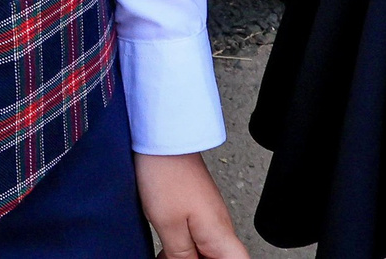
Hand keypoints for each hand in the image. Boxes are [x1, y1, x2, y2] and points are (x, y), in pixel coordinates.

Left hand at [133, 152, 248, 258]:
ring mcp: (209, 217)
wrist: (163, 140)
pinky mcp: (197, 209)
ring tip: (169, 256)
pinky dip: (184, 249)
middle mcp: (219, 226)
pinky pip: (197, 239)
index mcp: (219, 234)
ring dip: (190, 257)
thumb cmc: (167, 174)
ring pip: (208, 251)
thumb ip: (181, 256)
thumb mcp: (168, 226)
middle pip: (222, 258)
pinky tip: (168, 250)